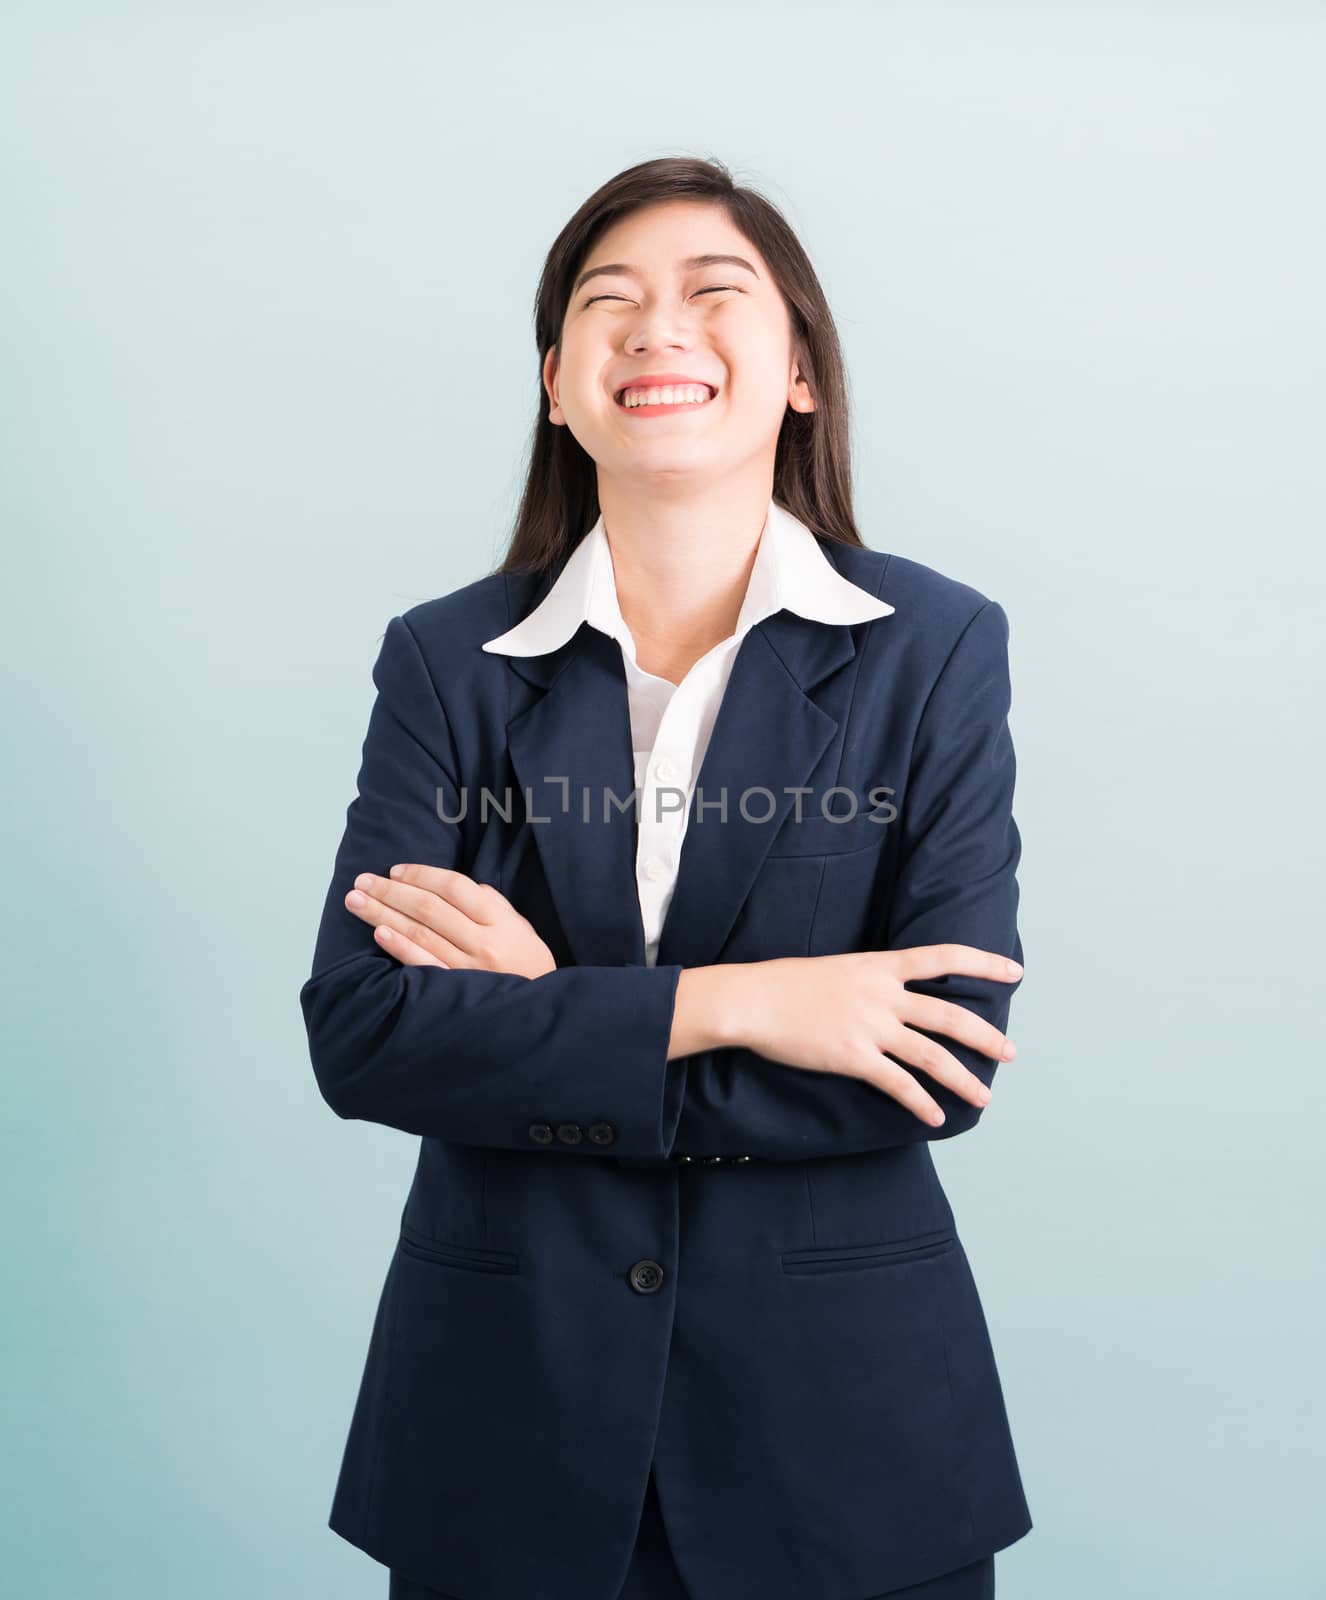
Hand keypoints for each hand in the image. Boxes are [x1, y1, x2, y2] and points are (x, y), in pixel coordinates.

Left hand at [344, 863, 556, 977]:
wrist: (538, 1013)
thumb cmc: (528, 965)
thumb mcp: (520, 927)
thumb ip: (492, 904)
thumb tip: (458, 887)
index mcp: (499, 921)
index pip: (455, 888)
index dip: (422, 875)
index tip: (395, 870)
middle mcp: (482, 942)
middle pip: (429, 908)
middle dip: (391, 891)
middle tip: (362, 881)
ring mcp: (467, 968)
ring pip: (419, 933)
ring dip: (383, 913)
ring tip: (356, 901)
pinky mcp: (454, 991)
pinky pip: (423, 965)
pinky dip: (400, 948)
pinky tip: (379, 933)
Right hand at [732, 945, 1021, 1125]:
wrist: (753, 1000)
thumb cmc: (786, 983)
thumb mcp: (837, 968)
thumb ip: (869, 981)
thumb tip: (890, 995)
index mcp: (880, 966)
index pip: (943, 956)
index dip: (983, 963)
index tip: (1015, 972)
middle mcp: (883, 995)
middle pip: (949, 1016)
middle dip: (985, 1036)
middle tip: (1010, 1053)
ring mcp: (871, 1027)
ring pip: (932, 1055)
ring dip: (963, 1079)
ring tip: (984, 1096)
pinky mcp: (854, 1057)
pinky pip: (898, 1085)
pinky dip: (921, 1103)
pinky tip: (935, 1118)